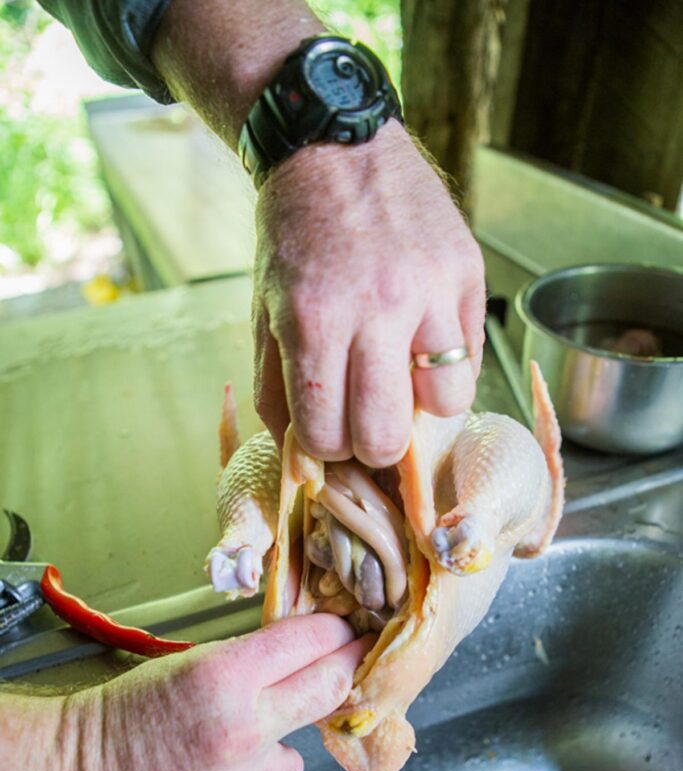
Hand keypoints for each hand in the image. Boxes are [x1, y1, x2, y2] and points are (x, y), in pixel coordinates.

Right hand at [57, 616, 369, 770]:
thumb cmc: (127, 714)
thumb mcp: (189, 665)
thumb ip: (253, 663)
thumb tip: (316, 654)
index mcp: (223, 678)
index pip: (312, 642)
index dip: (337, 634)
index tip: (350, 634)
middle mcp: (241, 733)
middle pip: (329, 691)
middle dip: (343, 673)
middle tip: (349, 666)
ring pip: (294, 760)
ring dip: (271, 753)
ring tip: (222, 758)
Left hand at [253, 119, 485, 466]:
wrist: (334, 146)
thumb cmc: (295, 238)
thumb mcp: (265, 313)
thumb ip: (277, 391)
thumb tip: (302, 457)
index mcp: (314, 320)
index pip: (328, 436)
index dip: (326, 447)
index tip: (328, 430)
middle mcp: (377, 308)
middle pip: (387, 436)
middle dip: (372, 443)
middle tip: (363, 417)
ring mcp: (430, 289)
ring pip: (446, 404)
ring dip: (420, 404)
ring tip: (400, 376)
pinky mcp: (467, 272)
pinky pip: (471, 355)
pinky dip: (448, 365)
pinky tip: (422, 342)